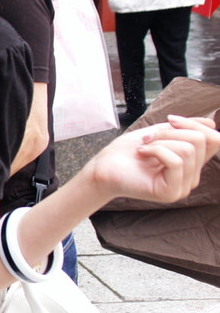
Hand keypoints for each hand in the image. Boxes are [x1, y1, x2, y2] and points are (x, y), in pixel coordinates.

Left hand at [87, 114, 219, 204]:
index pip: (214, 140)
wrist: (103, 166)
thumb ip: (185, 129)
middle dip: (170, 131)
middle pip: (200, 140)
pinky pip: (176, 161)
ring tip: (143, 148)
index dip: (194, 123)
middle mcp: (192, 177)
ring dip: (160, 141)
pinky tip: (142, 154)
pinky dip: (155, 150)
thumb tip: (211, 122)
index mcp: (192, 163)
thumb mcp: (160, 133)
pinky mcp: (171, 192)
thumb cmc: (128, 151)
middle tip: (147, 138)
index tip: (169, 119)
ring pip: (188, 149)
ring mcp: (183, 187)